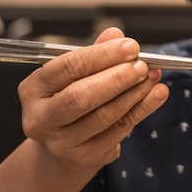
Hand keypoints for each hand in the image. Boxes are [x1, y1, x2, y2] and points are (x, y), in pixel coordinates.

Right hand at [16, 27, 168, 172]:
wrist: (64, 147)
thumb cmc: (71, 100)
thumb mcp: (75, 75)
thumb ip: (95, 54)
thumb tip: (114, 34)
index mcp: (34, 89)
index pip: (67, 67)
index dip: (102, 55)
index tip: (130, 46)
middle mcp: (41, 118)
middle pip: (81, 96)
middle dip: (117, 77)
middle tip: (142, 65)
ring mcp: (62, 142)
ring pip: (104, 115)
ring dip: (135, 93)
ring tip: (152, 76)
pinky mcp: (86, 156)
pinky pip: (120, 130)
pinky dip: (143, 109)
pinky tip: (156, 94)